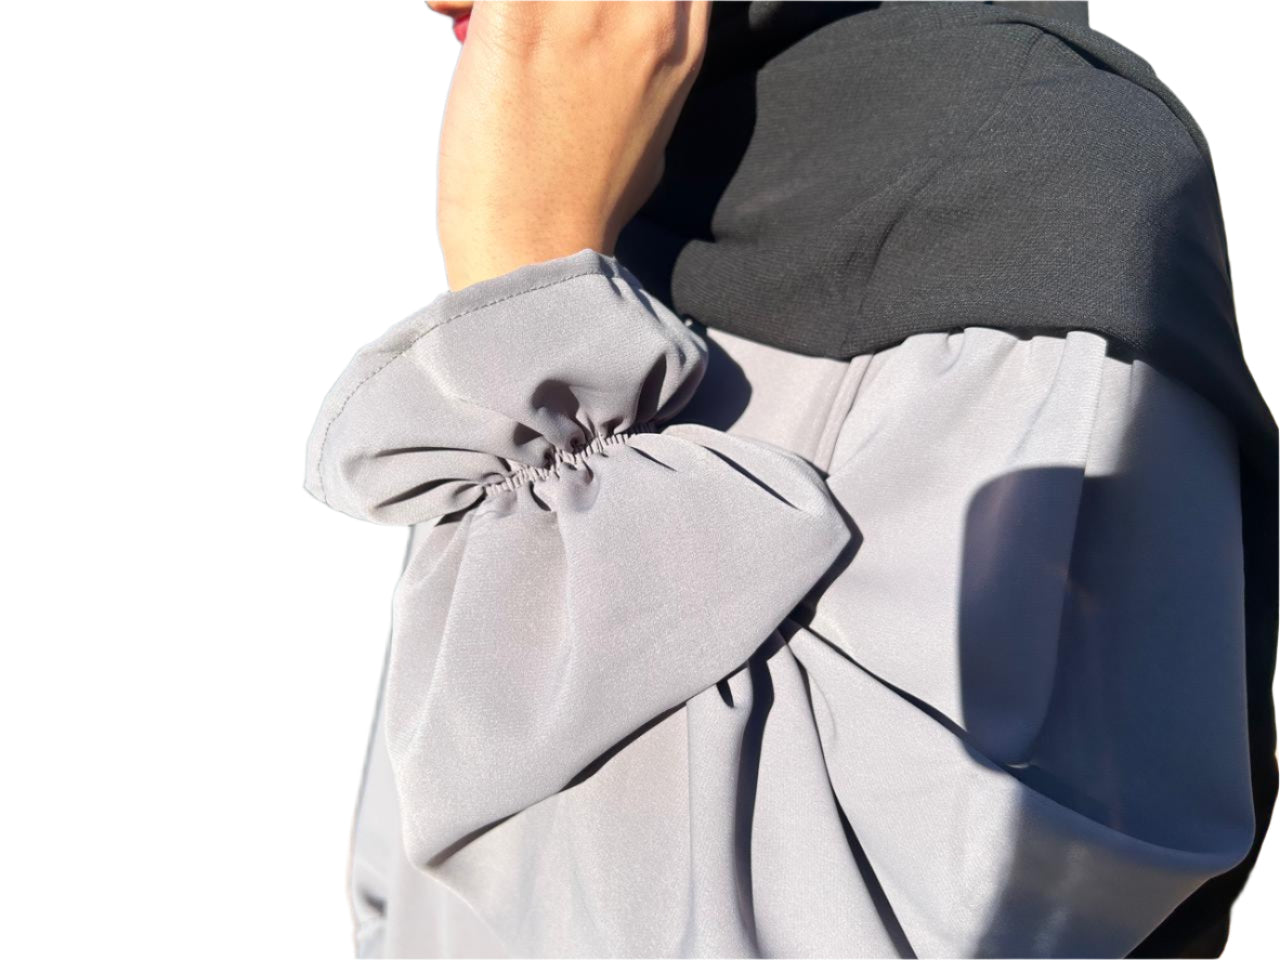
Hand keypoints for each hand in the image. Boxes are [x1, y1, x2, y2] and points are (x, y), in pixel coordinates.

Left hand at [436, 0, 709, 290]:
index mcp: (682, 34)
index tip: (578, 4)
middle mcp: (644, 7)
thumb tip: (618, 32)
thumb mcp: (652, 118)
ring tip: (467, 10)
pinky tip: (448, 11)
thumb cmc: (588, 202)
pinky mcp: (518, 15)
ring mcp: (583, 6)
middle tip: (524, 13)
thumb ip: (644, 54)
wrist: (540, 253)